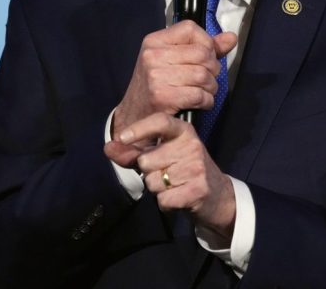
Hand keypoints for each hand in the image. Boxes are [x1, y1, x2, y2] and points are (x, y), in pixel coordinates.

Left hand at [105, 113, 235, 240]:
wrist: (217, 195)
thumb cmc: (184, 171)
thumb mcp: (162, 156)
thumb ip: (133, 152)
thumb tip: (108, 147)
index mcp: (183, 131)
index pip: (160, 121)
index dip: (139, 128)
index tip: (122, 137)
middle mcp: (191, 145)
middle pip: (147, 160)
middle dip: (148, 172)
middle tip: (166, 174)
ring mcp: (197, 167)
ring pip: (153, 182)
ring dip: (158, 189)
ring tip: (174, 186)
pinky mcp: (198, 189)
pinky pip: (163, 199)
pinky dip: (166, 204)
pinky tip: (178, 198)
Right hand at [111, 20, 235, 150]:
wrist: (134, 117)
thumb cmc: (157, 86)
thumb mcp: (173, 60)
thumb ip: (204, 47)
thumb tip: (231, 38)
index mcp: (154, 41)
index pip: (190, 29)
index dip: (206, 43)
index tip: (205, 57)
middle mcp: (152, 55)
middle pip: (202, 54)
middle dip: (213, 69)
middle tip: (208, 79)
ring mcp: (156, 76)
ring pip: (203, 75)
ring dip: (211, 87)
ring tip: (205, 91)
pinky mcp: (162, 97)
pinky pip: (199, 95)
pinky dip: (206, 101)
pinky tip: (201, 103)